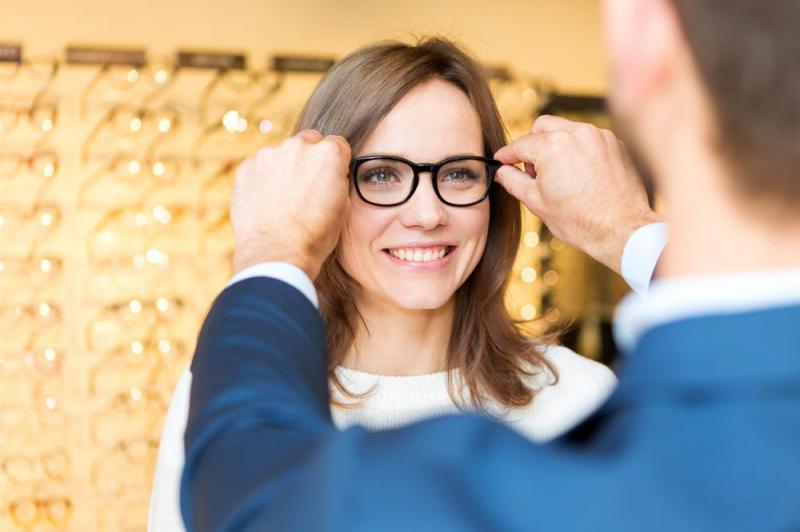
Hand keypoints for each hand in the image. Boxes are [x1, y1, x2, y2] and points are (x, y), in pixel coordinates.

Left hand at [230, 129, 351, 279]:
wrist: (277, 254)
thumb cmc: (315, 236)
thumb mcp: (343, 207)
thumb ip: (337, 180)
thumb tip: (330, 175)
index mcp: (328, 154)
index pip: (337, 144)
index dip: (335, 163)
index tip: (330, 177)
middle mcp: (298, 146)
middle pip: (309, 142)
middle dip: (309, 159)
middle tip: (306, 188)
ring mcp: (269, 155)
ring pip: (282, 154)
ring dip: (284, 169)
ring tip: (283, 200)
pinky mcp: (246, 167)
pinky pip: (259, 167)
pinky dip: (263, 179)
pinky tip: (267, 203)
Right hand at [494, 115, 660, 273]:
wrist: (621, 229)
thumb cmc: (579, 221)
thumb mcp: (537, 203)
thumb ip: (514, 181)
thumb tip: (502, 171)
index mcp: (552, 147)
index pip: (521, 144)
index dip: (507, 154)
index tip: (502, 160)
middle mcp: (576, 134)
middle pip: (543, 126)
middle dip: (533, 143)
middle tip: (533, 170)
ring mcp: (599, 136)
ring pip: (568, 129)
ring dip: (558, 145)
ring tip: (560, 174)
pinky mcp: (616, 143)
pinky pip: (589, 138)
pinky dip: (580, 150)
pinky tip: (581, 174)